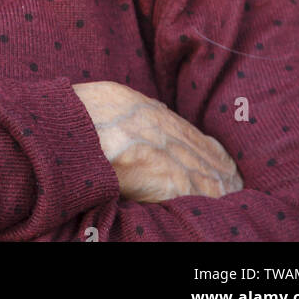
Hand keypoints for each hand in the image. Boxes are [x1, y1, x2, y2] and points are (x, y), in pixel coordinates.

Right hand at [73, 80, 242, 202]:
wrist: (61, 128)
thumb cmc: (75, 116)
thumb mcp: (108, 100)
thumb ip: (131, 110)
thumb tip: (147, 113)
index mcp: (147, 110)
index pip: (189, 131)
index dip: (208, 148)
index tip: (222, 159)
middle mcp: (160, 126)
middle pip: (201, 150)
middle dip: (221, 167)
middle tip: (237, 181)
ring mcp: (160, 149)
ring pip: (201, 168)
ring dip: (219, 182)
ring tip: (234, 192)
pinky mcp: (159, 173)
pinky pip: (190, 186)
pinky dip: (206, 193)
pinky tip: (218, 199)